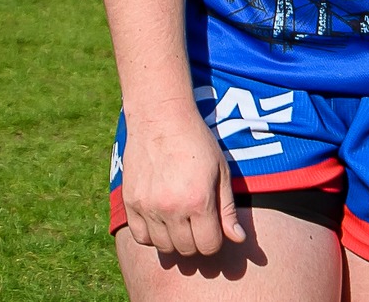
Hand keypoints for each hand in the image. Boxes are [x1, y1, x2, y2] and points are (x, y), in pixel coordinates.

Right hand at [119, 107, 245, 258]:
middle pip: (186, 249)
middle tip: (198, 225)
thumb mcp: (221, 171)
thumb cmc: (197, 142)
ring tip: (181, 222)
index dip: (215, 241)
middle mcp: (171, 209)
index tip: (214, 228)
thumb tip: (238, 239)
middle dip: (196, 242)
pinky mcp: (130, 203)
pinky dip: (152, 236)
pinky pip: (141, 237)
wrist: (160, 118)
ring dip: (175, 241)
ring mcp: (148, 207)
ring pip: (163, 247)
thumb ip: (228, 209)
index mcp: (198, 201)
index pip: (208, 246)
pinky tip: (161, 221)